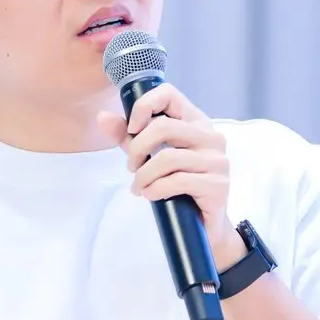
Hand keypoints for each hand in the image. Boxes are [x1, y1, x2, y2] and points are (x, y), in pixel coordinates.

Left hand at [96, 85, 245, 265]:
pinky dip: (156, 190)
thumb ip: (127, 137)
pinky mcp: (217, 184)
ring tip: (139, 187)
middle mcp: (211, 136)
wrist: (203, 224)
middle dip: (136, 150)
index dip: (144, 107)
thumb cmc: (177, 186)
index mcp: (195, 121)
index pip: (169, 94)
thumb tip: (102, 118)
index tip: (131, 129)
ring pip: (167, 158)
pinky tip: (152, 196)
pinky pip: (177, 181)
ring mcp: (217, 160)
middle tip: (131, 168)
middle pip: (163, 127)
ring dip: (144, 176)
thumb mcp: (148, 156)